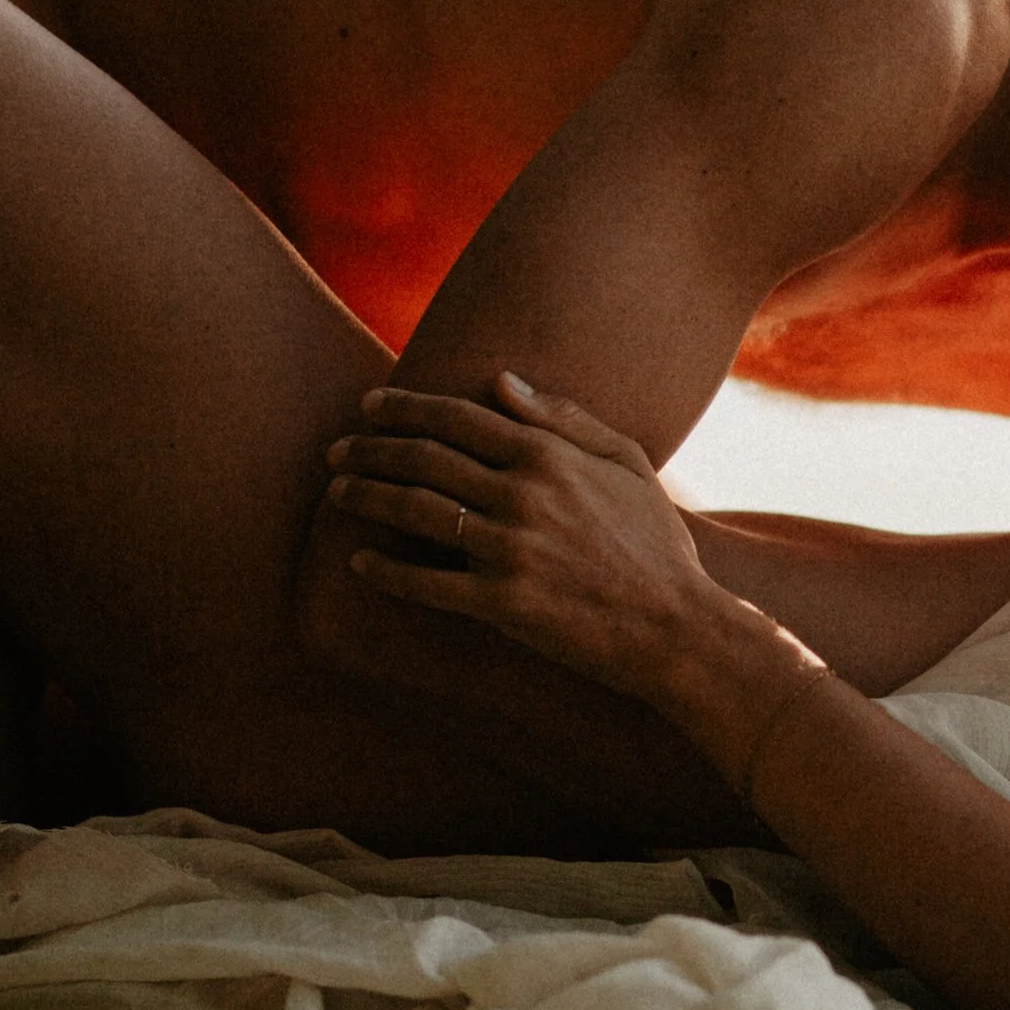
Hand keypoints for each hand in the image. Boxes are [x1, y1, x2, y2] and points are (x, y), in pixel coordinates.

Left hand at [325, 374, 818, 731]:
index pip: (457, 418)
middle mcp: (523, 494)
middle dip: (370, 449)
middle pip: (424, 459)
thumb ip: (564, 417)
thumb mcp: (626, 462)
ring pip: (416, 511)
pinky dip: (386, 571)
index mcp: (549, 455)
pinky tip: (360, 561)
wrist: (674, 627)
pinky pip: (427, 583)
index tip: (369, 404)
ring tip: (337, 493)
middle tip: (335, 450)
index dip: (405, 407)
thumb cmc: (654, 542)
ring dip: (367, 497)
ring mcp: (510, 549)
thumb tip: (500, 382)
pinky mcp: (502, 603)